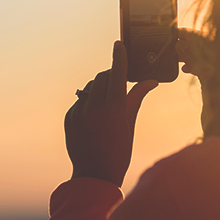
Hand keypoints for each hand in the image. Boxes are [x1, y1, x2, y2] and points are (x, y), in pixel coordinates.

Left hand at [64, 41, 157, 186]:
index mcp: (113, 108)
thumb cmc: (119, 151)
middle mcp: (94, 107)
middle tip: (118, 84)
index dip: (119, 56)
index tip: (119, 44)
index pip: (117, 73)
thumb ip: (137, 98)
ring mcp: (79, 112)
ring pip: (90, 88)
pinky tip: (95, 119)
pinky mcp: (69, 118)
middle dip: (111, 76)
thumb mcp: (130, 123)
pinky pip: (80, 101)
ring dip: (99, 89)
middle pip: (102, 77)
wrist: (94, 175)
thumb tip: (150, 81)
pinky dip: (89, 103)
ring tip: (107, 107)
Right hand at [176, 29, 214, 132]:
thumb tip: (182, 44)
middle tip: (173, 42)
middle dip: (189, 44)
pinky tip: (185, 68)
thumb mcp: (207, 78)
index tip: (177, 31)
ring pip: (203, 58)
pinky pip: (204, 69)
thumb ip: (195, 59)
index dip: (191, 35)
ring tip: (175, 54)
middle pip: (206, 48)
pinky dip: (193, 66)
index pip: (208, 41)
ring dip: (190, 55)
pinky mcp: (218, 86)